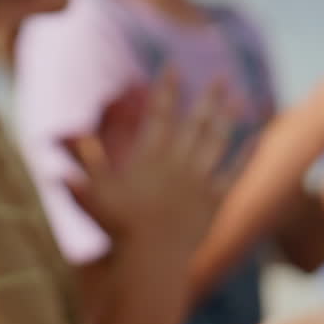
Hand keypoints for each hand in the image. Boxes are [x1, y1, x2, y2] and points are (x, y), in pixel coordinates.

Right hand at [65, 70, 239, 255]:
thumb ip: (81, 163)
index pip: (160, 112)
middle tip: (221, 76)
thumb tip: (64, 136)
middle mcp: (178, 161)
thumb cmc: (116, 226)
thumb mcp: (90, 192)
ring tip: (239, 97)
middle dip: (209, 96)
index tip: (173, 66)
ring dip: (229, 117)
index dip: (167, 87)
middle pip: (196, 121)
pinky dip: (247, 153)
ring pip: (218, 140)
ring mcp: (200, 179)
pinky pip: (235, 171)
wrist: (151, 258)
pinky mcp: (215, 199)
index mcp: (150, 155)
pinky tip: (259, 136)